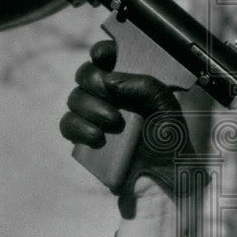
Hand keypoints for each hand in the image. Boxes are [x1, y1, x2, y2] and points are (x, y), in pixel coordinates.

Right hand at [60, 39, 208, 213]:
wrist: (161, 184)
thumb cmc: (169, 145)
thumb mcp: (166, 108)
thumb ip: (145, 86)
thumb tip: (111, 80)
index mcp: (134, 83)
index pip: (111, 57)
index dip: (103, 52)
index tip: (103, 56)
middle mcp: (113, 97)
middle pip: (86, 74)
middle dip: (94, 80)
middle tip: (109, 93)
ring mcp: (96, 116)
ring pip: (75, 98)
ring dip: (91, 107)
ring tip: (114, 123)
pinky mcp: (84, 138)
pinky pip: (68, 124)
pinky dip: (79, 127)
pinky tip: (97, 138)